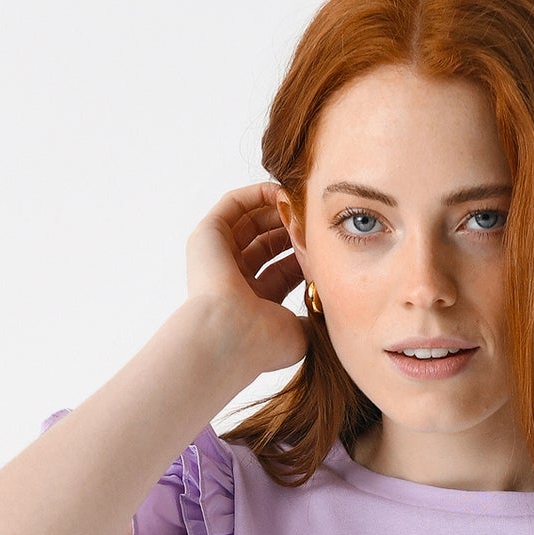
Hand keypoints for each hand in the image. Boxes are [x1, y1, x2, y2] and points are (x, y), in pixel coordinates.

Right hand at [184, 181, 307, 375]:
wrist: (229, 336)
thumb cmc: (263, 342)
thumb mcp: (299, 332)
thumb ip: (313, 317)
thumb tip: (326, 306)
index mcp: (254, 303)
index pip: (283, 270)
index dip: (305, 254)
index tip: (325, 244)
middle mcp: (233, 280)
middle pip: (267, 243)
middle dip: (292, 229)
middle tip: (314, 220)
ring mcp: (218, 257)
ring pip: (251, 221)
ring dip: (277, 209)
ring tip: (301, 201)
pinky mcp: (207, 236)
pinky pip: (233, 204)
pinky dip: (257, 194)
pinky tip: (280, 191)